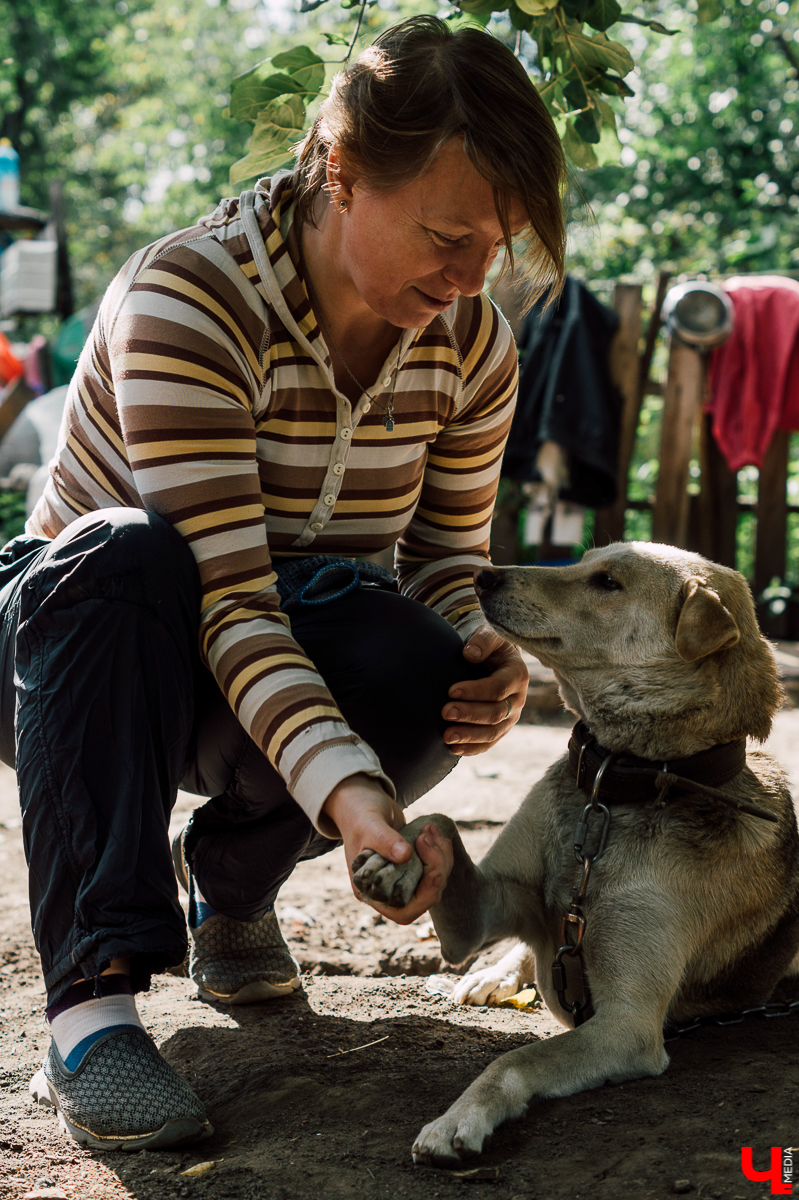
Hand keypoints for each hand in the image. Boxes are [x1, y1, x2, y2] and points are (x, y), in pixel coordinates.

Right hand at [321, 775, 452, 922]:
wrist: (362, 802)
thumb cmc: (359, 814)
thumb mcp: (369, 825)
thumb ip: (384, 840)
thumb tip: (405, 856)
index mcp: (370, 891)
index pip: (403, 911)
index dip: (423, 897)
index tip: (435, 872)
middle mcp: (387, 890)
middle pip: (424, 897)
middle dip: (436, 869)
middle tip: (430, 838)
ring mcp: (402, 878)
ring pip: (434, 881)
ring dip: (441, 857)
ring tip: (431, 830)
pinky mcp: (414, 865)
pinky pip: (435, 867)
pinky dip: (440, 851)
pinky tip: (435, 833)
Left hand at [442, 624, 527, 755]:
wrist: (492, 658)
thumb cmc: (489, 645)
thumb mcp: (489, 634)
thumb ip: (482, 640)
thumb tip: (470, 653)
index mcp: (517, 675)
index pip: (498, 688)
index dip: (475, 691)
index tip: (451, 690)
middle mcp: (518, 699)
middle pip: (496, 713)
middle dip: (470, 714)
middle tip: (445, 712)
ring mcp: (510, 717)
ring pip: (493, 732)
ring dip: (470, 736)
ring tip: (447, 737)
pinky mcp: (500, 728)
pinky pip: (489, 743)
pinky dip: (473, 748)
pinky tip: (454, 749)